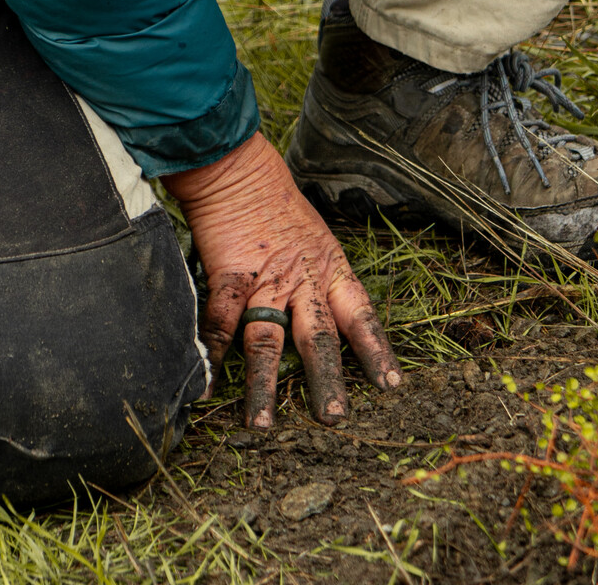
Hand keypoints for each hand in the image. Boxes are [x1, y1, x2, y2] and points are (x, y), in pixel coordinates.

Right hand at [163, 133, 401, 428]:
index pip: (361, 315)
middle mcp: (302, 281)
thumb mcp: (316, 239)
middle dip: (327, 380)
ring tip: (261, 425)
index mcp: (330, 270)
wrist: (239, 171)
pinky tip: (206, 384)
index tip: (391, 386)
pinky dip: (211, 354)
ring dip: (264, 385)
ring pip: (267, 341)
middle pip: (319, 337)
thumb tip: (325, 317)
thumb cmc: (278, 205)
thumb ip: (319, 279)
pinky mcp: (229, 276)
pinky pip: (220, 321)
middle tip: (334, 418)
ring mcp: (265, 281)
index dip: (376, 351)